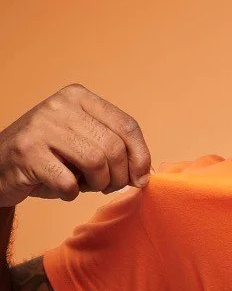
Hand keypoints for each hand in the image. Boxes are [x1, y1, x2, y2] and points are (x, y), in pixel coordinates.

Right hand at [0, 83, 151, 206]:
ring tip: (86, 186)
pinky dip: (71, 193)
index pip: (127, 125)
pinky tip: (62, 189)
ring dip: (98, 184)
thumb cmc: (50, 157)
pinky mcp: (27, 151)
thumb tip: (144, 172)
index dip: (141, 156)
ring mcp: (42, 126)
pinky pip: (68, 182)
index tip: (141, 177)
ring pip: (96, 162)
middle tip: (109, 186)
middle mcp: (60, 105)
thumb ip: (115, 146)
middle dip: (119, 176)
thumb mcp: (85, 141)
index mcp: (79, 97)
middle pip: (114, 147)